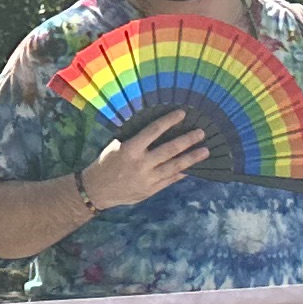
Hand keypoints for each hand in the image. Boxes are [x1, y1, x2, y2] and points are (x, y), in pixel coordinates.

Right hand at [81, 113, 209, 210]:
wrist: (97, 190)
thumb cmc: (106, 163)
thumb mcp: (116, 146)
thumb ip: (135, 139)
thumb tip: (156, 128)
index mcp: (130, 149)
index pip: (153, 131)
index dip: (169, 121)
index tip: (182, 113)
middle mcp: (141, 164)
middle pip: (170, 150)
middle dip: (187, 140)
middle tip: (201, 133)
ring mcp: (147, 179)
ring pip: (175, 166)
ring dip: (192, 158)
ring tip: (205, 151)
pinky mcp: (151, 190)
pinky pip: (171, 180)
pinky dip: (182, 172)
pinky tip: (193, 167)